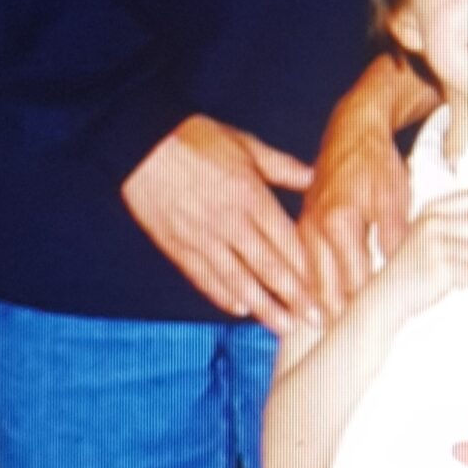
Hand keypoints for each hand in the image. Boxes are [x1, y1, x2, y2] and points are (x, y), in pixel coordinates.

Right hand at [121, 114, 315, 330]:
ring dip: (264, 308)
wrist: (141, 144)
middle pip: (269, 268)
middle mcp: (230, 223)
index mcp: (252, 197)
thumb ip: (282, 166)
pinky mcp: (178, 247)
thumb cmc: (196, 139)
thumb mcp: (246, 145)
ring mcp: (203, 239)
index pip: (287, 243)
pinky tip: (240, 310)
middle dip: (295, 299)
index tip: (325, 290)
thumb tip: (314, 177)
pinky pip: (205, 278)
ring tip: (285, 328)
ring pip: (239, 281)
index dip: (308, 270)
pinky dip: (223, 296)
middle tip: (316, 322)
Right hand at [301, 102, 411, 319]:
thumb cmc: (378, 164)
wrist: (354, 129)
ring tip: (321, 335)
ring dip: (313, 308)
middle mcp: (314, 231)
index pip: (350, 282)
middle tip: (342, 345)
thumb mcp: (394, 198)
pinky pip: (299, 266)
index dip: (360, 311)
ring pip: (306, 281)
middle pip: (322, 290)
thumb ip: (395, 237)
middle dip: (332, 319)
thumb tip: (397, 269)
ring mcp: (304, 229)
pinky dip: (304, 287)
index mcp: (338, 225)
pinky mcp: (302, 226)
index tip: (367, 334)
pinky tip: (309, 305)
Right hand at [386, 189, 467, 315]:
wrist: (388, 295)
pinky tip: (446, 282)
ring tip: (447, 272)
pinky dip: (466, 282)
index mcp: (432, 210)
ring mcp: (436, 244)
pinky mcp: (441, 267)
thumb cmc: (416, 267)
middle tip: (460, 259)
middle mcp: (433, 223)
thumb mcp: (430, 234)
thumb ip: (458, 223)